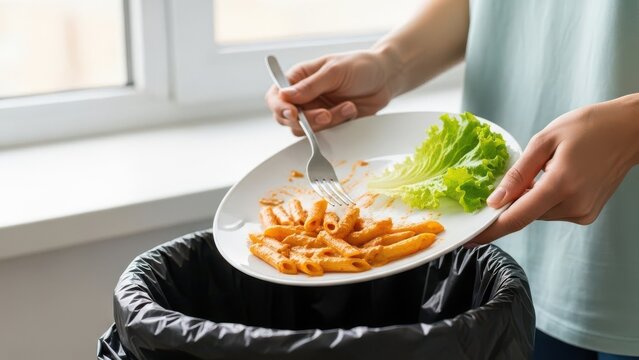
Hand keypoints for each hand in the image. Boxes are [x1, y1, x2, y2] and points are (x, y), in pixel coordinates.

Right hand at [265, 50, 398, 135]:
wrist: (386, 78)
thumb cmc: (360, 66)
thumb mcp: (334, 71)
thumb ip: (310, 86)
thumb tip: (285, 96)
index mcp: (298, 78)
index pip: (276, 97)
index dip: (280, 108)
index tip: (293, 114)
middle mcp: (303, 97)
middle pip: (288, 119)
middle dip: (308, 121)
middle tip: (326, 115)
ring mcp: (316, 112)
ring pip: (307, 130)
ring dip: (328, 122)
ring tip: (347, 107)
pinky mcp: (330, 123)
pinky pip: (326, 133)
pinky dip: (339, 124)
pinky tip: (351, 110)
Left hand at [468, 94, 638, 246]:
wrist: (630, 131)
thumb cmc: (588, 127)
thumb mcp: (545, 141)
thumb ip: (517, 174)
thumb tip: (494, 202)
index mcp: (560, 186)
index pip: (516, 218)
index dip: (490, 231)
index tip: (469, 239)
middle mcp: (573, 205)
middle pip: (525, 214)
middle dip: (512, 201)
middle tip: (515, 176)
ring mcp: (583, 213)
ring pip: (538, 213)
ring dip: (531, 197)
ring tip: (548, 168)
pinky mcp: (586, 215)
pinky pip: (553, 211)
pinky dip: (546, 198)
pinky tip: (558, 176)